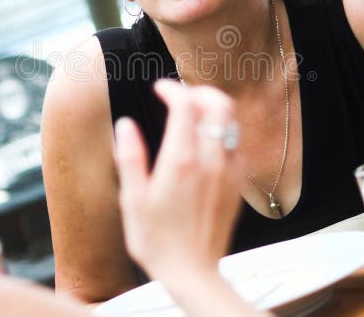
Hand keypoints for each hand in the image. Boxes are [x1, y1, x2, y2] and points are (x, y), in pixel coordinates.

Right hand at [114, 79, 242, 281]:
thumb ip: (130, 157)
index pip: (185, 105)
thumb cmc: (157, 241)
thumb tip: (125, 124)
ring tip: (194, 114)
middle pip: (220, 105)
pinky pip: (238, 145)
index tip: (160, 89)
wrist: (193, 273)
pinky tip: (208, 143)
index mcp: (181, 161)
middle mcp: (210, 161)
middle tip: (182, 96)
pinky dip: (224, 132)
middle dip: (201, 91)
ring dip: (214, 109)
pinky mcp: (236, 185)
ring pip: (233, 122)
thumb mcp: (132, 200)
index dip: (173, 88)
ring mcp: (228, 172)